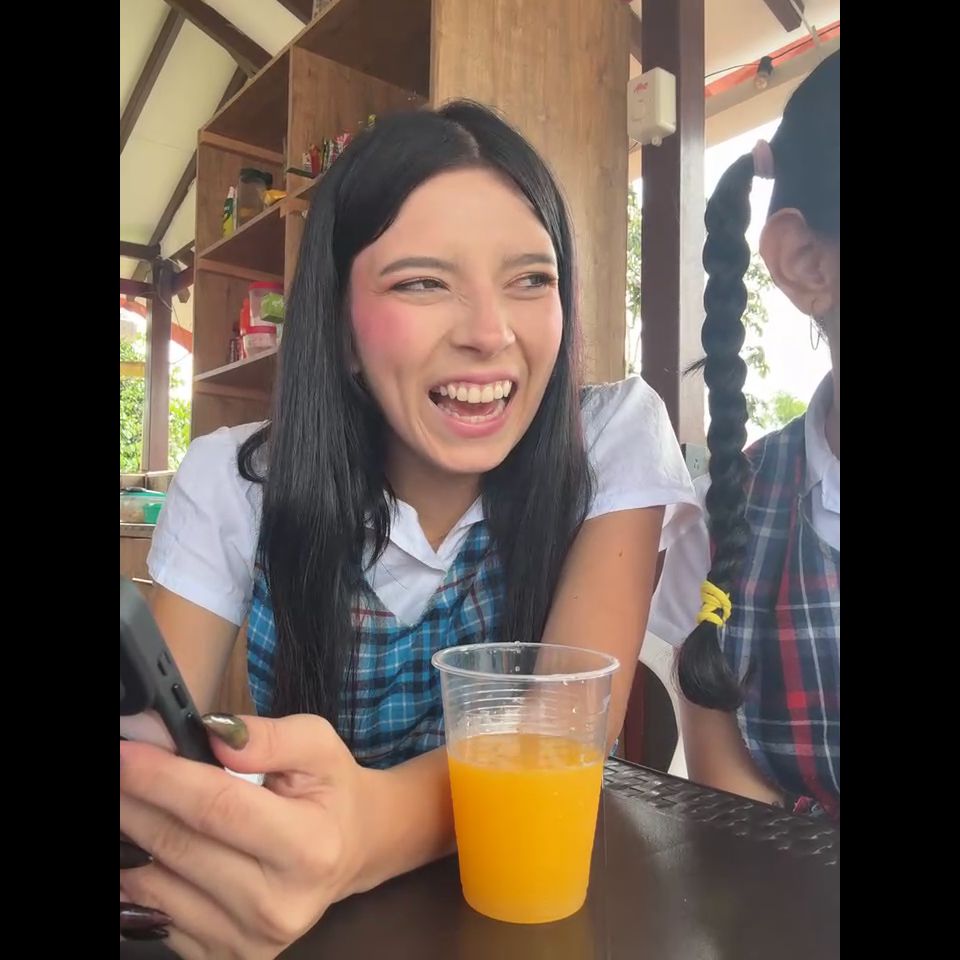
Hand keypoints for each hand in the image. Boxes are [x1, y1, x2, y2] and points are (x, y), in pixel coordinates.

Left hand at [120, 713, 372, 957]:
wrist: (352, 850)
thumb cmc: (331, 791)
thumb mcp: (318, 746)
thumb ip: (269, 737)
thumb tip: (213, 734)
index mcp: (309, 847)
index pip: (217, 808)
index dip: (164, 778)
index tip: (127, 752)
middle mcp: (279, 905)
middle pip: (180, 846)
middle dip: (135, 803)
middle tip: (116, 770)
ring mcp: (249, 940)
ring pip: (157, 886)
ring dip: (129, 839)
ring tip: (127, 803)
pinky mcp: (226, 958)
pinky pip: (157, 916)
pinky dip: (138, 877)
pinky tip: (141, 845)